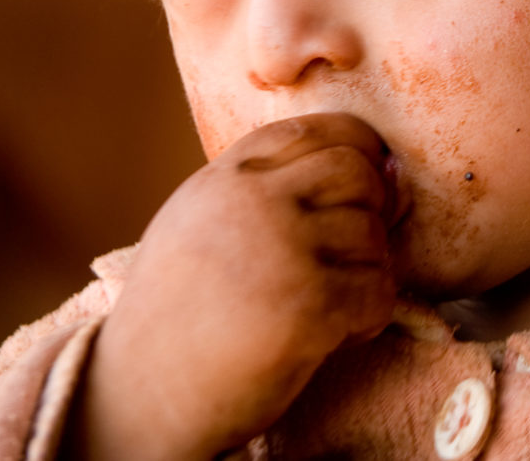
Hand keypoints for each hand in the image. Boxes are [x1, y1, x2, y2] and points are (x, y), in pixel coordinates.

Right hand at [72, 113, 397, 460]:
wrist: (138, 400)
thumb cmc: (182, 315)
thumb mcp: (203, 226)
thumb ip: (274, 188)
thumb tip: (391, 170)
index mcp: (224, 180)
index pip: (315, 129)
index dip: (357, 149)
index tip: (362, 185)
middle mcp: (252, 203)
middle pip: (356, 170)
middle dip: (371, 207)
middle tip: (351, 251)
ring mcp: (281, 250)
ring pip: (372, 234)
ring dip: (366, 272)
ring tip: (327, 303)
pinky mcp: (309, 306)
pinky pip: (379, 292)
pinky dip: (368, 318)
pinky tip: (334, 335)